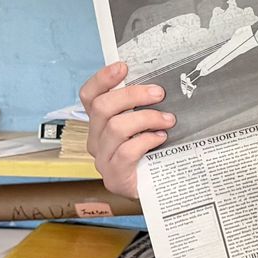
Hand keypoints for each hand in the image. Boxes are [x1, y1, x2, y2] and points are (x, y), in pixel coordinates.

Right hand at [79, 62, 173, 198]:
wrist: (157, 190)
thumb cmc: (151, 154)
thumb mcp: (144, 126)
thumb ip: (142, 108)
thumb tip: (158, 85)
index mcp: (100, 124)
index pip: (89, 96)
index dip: (102, 79)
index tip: (123, 67)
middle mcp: (96, 140)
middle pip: (103, 107)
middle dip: (133, 95)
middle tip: (159, 93)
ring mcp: (103, 159)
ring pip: (116, 127)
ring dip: (146, 118)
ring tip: (168, 120)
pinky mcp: (115, 176)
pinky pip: (126, 151)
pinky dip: (146, 141)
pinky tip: (160, 139)